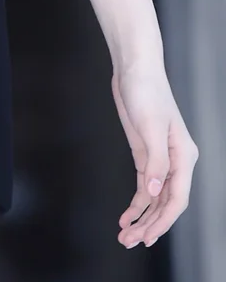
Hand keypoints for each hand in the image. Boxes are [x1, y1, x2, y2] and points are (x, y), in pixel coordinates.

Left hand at [111, 61, 198, 248]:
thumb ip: (154, 161)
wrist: (134, 68)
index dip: (163, 220)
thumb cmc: (146, 90)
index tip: (147, 236)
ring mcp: (160, 160)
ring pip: (155, 199)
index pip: (177, 198)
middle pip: (166, 203)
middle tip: (131, 242)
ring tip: (126, 237)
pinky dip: (137, 204)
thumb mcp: (150, 125)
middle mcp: (176, 162)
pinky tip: (126, 217)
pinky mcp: (145, 154)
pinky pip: (144, 187)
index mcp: (184, 156)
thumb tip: (154, 191)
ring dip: (142, 219)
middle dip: (150, 225)